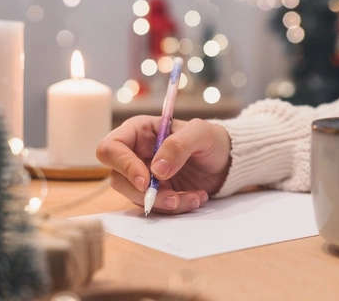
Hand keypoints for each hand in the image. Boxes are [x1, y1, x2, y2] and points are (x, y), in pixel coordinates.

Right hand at [96, 116, 230, 214]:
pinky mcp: (157, 193)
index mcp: (138, 132)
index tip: (147, 180)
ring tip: (194, 198)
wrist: (228, 160)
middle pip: (119, 179)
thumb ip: (178, 145)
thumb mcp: (200, 133)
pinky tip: (197, 198)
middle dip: (146, 193)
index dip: (123, 166)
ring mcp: (145, 176)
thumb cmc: (212, 139)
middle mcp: (136, 154)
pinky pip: (157, 206)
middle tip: (173, 198)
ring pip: (137, 197)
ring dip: (164, 203)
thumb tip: (156, 170)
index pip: (111, 148)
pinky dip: (177, 207)